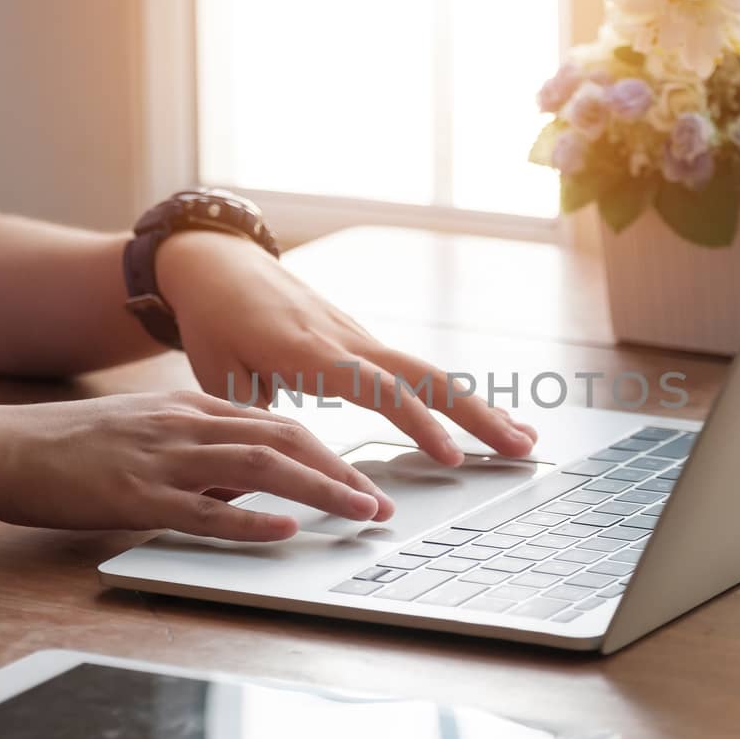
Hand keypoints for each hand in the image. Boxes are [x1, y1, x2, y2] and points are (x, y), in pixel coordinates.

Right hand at [0, 391, 394, 541]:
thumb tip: (248, 487)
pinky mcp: (135, 495)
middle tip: (381, 503)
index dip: (328, 451)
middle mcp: (185, 425)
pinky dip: (250, 520)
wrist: (0, 449)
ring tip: (359, 513)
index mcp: (190, 408)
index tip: (363, 477)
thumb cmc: (69, 448)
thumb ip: (199, 454)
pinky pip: (203, 509)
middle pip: (284, 440)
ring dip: (319, 490)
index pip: (277, 424)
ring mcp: (162, 458)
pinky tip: (285, 531)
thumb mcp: (146, 435)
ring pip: (260, 467)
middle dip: (342, 471)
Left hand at [157, 233, 537, 465]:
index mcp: (311, 351)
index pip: (377, 389)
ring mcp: (362, 340)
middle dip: (476, 414)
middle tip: (519, 448)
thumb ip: (253, 418)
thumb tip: (270, 472)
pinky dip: (456, 397)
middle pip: (426, 376)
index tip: (448, 456)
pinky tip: (489, 417)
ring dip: (480, 408)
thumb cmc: (215, 322)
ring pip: (431, 373)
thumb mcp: (218, 374)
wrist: (221, 266)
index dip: (417, 422)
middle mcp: (348, 342)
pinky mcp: (365, 345)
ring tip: (525, 439)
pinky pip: (418, 372)